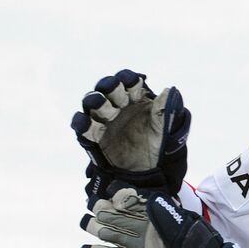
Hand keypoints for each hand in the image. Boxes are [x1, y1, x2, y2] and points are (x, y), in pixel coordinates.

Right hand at [72, 69, 189, 203]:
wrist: (148, 168)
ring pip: (92, 103)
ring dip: (95, 101)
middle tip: (119, 99)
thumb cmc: (156, 141)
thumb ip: (164, 109)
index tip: (134, 84)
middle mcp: (116, 103)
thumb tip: (168, 91)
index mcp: (134, 96)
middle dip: (110, 88)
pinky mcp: (94, 135)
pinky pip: (82, 125)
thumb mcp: (163, 127)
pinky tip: (84, 123)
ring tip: (102, 107)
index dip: (128, 79)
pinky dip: (80, 122)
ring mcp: (103, 118)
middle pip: (107, 87)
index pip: (128, 80)